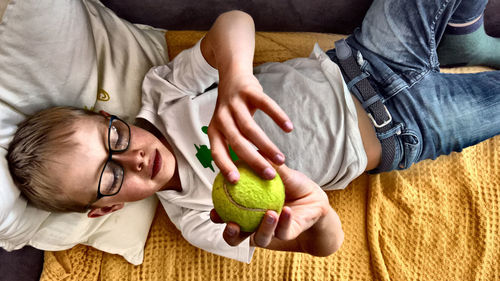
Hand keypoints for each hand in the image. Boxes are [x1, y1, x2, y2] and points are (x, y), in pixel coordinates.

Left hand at [207, 71, 292, 182]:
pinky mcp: (249, 91)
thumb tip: (244, 177)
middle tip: (270, 176)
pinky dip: (277, 116)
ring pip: (251, 128)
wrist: (232, 76)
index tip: (237, 182)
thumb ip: (232, 147)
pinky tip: (288, 128)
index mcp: (214, 130)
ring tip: (281, 159)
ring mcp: (234, 104)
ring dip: (267, 145)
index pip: (217, 153)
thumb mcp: (226, 128)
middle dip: (254, 161)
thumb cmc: (233, 111)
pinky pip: (266, 105)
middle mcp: (221, 118)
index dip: (225, 167)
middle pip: (237, 143)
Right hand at [210, 164, 337, 252]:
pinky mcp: (286, 235)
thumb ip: (265, 166)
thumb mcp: (279, 172)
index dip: (218, 215)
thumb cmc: (292, 183)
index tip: (214, 209)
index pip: (228, 215)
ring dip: (263, 228)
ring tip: (269, 214)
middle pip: (236, 236)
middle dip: (231, 235)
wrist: (314, 198)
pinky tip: (285, 211)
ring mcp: (270, 232)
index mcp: (246, 210)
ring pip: (260, 238)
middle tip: (231, 224)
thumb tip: (251, 150)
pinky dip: (283, 221)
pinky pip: (282, 231)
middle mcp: (254, 224)